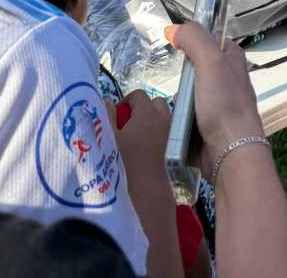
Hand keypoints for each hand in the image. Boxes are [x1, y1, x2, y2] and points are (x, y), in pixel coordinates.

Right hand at [112, 90, 173, 210]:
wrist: (148, 190)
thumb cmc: (124, 161)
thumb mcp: (108, 136)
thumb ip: (107, 115)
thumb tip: (107, 101)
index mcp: (147, 111)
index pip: (138, 95)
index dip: (126, 101)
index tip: (118, 114)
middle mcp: (164, 117)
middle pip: (155, 103)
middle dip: (143, 109)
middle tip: (130, 124)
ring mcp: (174, 131)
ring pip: (165, 117)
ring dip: (154, 121)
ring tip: (140, 137)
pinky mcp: (179, 146)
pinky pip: (171, 132)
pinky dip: (163, 133)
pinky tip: (152, 148)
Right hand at [164, 22, 262, 174]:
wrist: (231, 153)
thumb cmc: (224, 103)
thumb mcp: (210, 61)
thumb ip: (194, 39)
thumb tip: (174, 28)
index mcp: (233, 61)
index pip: (211, 42)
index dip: (194, 42)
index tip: (177, 48)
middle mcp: (229, 81)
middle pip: (194, 71)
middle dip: (183, 81)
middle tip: (182, 90)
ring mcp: (220, 106)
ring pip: (188, 96)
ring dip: (180, 104)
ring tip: (181, 113)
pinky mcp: (210, 128)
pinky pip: (186, 119)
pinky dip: (180, 123)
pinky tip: (179, 128)